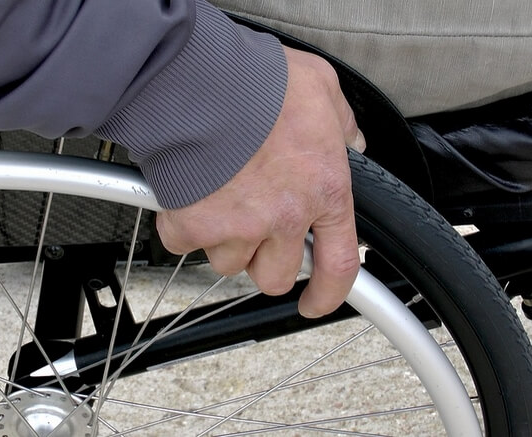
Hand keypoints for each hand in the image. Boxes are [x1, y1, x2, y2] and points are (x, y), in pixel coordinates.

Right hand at [156, 46, 364, 317]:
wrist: (200, 82)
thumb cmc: (259, 83)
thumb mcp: (321, 89)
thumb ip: (341, 122)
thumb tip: (350, 140)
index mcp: (323, 191)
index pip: (338, 264)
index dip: (328, 293)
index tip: (314, 302)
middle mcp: (284, 218)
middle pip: (275, 276)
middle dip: (263, 259)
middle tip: (251, 228)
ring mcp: (238, 227)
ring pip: (229, 262)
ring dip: (223, 239)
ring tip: (217, 196)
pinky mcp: (194, 226)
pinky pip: (185, 244)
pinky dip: (182, 224)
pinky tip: (186, 193)